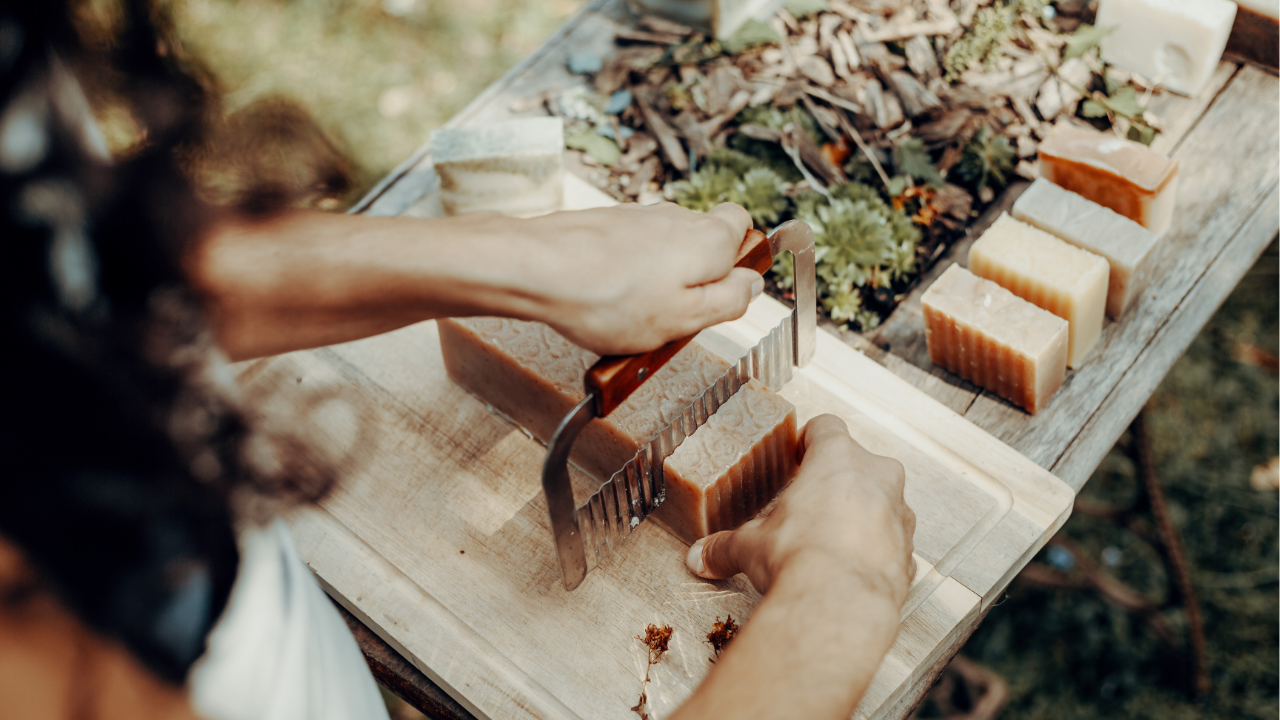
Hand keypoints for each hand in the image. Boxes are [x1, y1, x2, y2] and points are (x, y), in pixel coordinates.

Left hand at [516, 202, 761, 354]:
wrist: (537, 270)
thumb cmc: (610, 299)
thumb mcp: (686, 319)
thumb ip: (729, 301)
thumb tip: (753, 285)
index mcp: (709, 238)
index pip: (744, 226)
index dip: (738, 261)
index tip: (722, 293)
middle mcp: (677, 218)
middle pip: (703, 240)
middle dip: (696, 276)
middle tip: (675, 315)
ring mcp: (638, 218)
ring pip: (664, 248)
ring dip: (657, 280)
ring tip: (630, 317)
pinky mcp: (605, 225)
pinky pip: (629, 253)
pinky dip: (624, 276)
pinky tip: (603, 304)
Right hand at [685, 414, 915, 606]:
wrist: (840, 603)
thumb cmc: (800, 558)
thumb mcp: (749, 546)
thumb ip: (725, 546)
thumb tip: (702, 556)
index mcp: (836, 458)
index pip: (826, 427)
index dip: (810, 440)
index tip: (800, 454)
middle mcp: (876, 476)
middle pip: (859, 463)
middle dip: (836, 481)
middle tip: (811, 503)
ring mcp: (899, 514)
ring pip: (882, 501)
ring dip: (861, 515)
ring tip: (831, 541)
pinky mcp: (909, 551)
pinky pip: (892, 543)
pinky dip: (875, 551)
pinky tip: (850, 569)